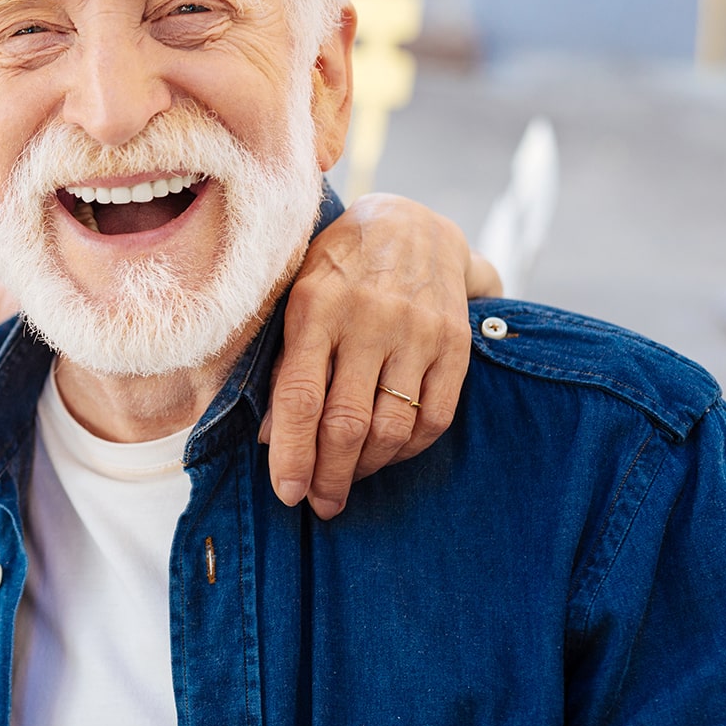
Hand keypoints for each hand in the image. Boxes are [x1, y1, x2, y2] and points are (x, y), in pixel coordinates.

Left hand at [262, 193, 484, 518]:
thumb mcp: (296, 298)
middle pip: (347, 422)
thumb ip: (284, 364)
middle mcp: (369, 320)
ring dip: (366, 469)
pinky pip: (435, 419)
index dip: (291, 453)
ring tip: (346, 483)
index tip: (287, 492)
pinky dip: (407, 451)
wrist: (412, 223)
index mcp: (316, 306)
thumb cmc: (337, 267)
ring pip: (392, 428)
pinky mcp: (455, 345)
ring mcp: (418, 332)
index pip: (299, 396)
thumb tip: (270, 438)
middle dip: (329, 475)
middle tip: (318, 503)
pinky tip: (385, 457)